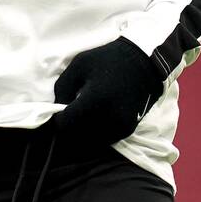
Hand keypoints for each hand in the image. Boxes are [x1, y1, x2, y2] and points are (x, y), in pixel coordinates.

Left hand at [44, 36, 166, 150]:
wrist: (143, 61)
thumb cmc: (107, 59)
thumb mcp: (78, 65)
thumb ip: (62, 89)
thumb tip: (57, 109)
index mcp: (94, 100)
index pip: (65, 125)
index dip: (58, 120)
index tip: (59, 111)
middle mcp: (108, 118)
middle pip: (76, 136)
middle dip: (69, 128)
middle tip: (70, 114)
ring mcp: (120, 126)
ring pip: (91, 142)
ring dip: (82, 133)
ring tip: (83, 117)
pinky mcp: (128, 130)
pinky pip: (105, 140)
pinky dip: (97, 134)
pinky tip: (97, 119)